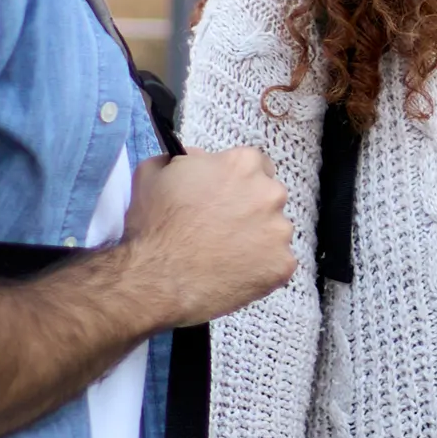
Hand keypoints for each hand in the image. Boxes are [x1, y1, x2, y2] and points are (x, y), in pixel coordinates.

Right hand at [122, 147, 294, 326]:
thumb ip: (186, 158)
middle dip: (250, 210)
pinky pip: (277, 264)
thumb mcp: (156, 171)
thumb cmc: (154, 225)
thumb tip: (199, 160)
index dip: (239, 182)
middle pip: (268, 197)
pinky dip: (260, 269)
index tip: (226, 198)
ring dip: (257, 239)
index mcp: (243, 164)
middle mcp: (270, 192)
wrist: (156, 279)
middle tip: (222, 229)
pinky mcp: (282, 265)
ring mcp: (279, 231)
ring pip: (274, 232)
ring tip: (225, 256)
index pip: (256, 165)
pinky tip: (234, 274)